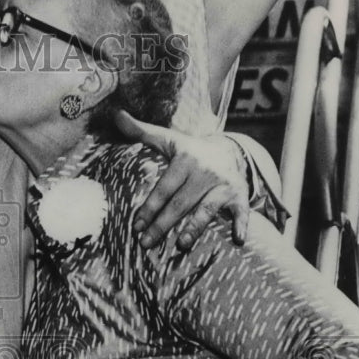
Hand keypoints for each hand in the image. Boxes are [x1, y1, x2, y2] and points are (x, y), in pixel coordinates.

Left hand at [114, 109, 249, 249]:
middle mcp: (204, 172)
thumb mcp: (167, 139)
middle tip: (146, 243)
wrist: (227, 151)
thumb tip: (116, 114)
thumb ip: (140, 131)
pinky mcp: (239, 194)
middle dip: (163, 224)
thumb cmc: (189, 151)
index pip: (164, 188)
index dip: (149, 207)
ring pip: (207, 209)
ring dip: (195, 228)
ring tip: (181, 244)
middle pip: (181, 203)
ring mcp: (223, 184)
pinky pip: (241, 211)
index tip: (136, 225)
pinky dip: (242, 225)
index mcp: (185, 159)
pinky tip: (238, 240)